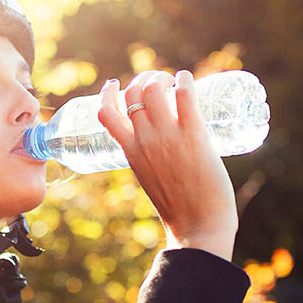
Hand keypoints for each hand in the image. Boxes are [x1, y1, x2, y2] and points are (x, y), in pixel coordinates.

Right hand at [97, 70, 237, 260]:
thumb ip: (151, 161)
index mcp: (129, 152)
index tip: (116, 84)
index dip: (108, 93)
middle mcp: (143, 139)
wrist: (197, 226)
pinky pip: (184, 94)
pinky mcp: (193, 133)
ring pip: (154, 88)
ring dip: (162, 77)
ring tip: (174, 81)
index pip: (106, 112)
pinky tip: (187, 79)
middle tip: (159, 82)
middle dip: (143, 80)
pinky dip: (184, 80)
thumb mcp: (150, 179)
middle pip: (133, 93)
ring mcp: (167, 135)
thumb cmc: (178, 209)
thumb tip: (165, 150)